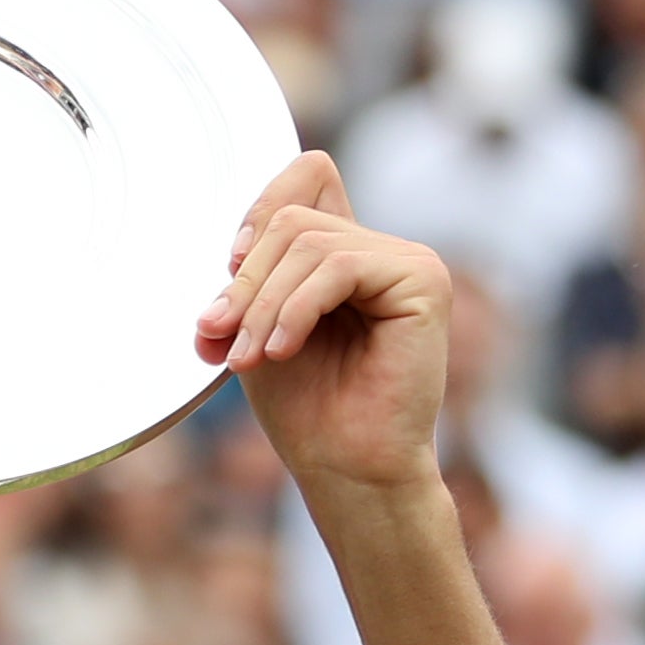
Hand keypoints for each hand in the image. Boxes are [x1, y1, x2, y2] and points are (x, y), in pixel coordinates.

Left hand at [194, 152, 451, 494]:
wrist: (348, 469)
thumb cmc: (308, 410)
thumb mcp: (259, 327)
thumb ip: (250, 278)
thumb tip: (228, 248)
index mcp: (345, 252)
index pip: (308, 175)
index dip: (262, 207)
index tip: (228, 267)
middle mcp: (380, 249)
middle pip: (292, 217)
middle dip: (245, 280)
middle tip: (221, 336)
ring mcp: (408, 261)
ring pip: (308, 243)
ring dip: (263, 304)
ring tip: (250, 358)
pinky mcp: (423, 280)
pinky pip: (338, 266)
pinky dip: (296, 309)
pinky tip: (282, 351)